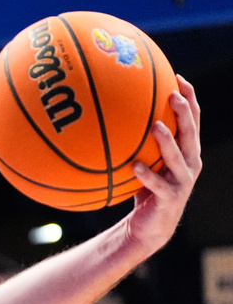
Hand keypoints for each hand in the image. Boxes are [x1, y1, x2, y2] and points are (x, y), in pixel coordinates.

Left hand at [129, 74, 202, 249]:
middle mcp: (190, 163)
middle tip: (173, 95)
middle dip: (184, 113)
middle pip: (190, 133)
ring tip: (157, 126)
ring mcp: (182, 181)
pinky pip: (157, 184)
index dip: (189, 98)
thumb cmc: (144, 189)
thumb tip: (111, 116)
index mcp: (186, 151)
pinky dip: (147, 175)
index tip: (178, 77)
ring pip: (179, 157)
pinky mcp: (170, 198)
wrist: (149, 226)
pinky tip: (134, 166)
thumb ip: (136, 142)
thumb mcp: (144, 161)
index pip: (192, 120)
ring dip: (168, 141)